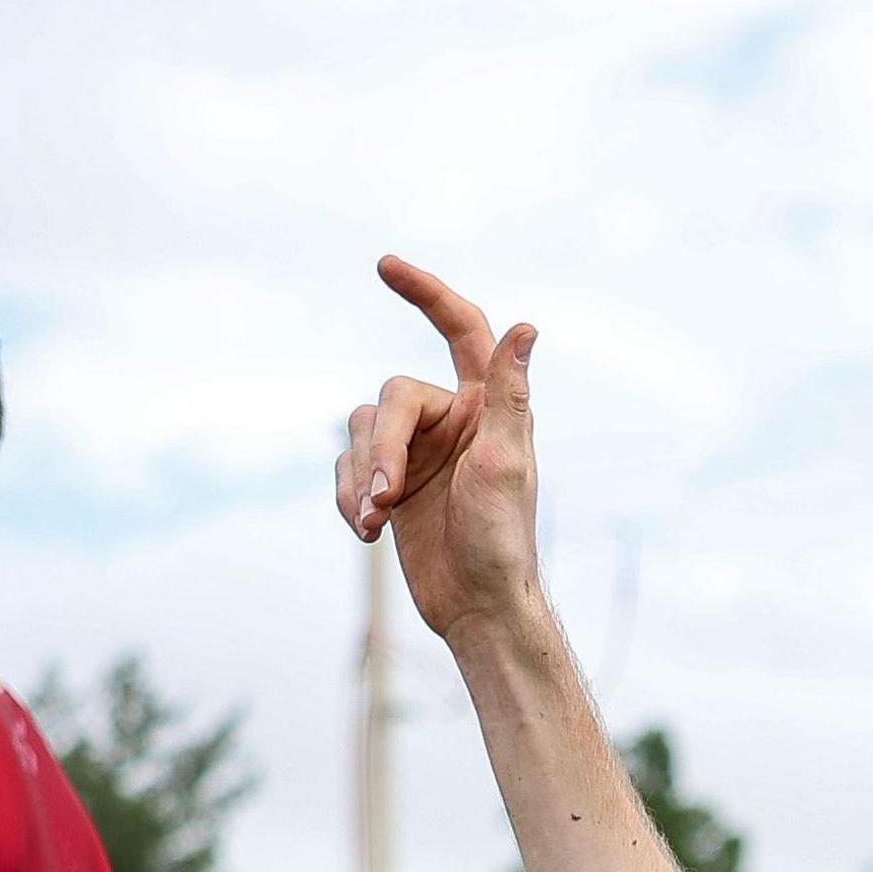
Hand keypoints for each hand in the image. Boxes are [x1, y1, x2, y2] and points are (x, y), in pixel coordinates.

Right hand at [337, 257, 543, 641]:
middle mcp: (451, 420)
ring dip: (362, 479)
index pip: (460, 330)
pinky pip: (345, 468)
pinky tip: (366, 532)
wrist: (476, 606)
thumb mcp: (507, 463)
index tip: (385, 265)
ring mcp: (417, 452)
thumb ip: (508, 395)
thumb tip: (526, 327)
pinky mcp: (388, 485)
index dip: (427, 294)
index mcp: (487, 406)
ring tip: (375, 522)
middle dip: (383, 451)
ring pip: (360, 432)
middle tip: (388, 501)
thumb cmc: (503, 538)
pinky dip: (347, 497)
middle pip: (391, 399)